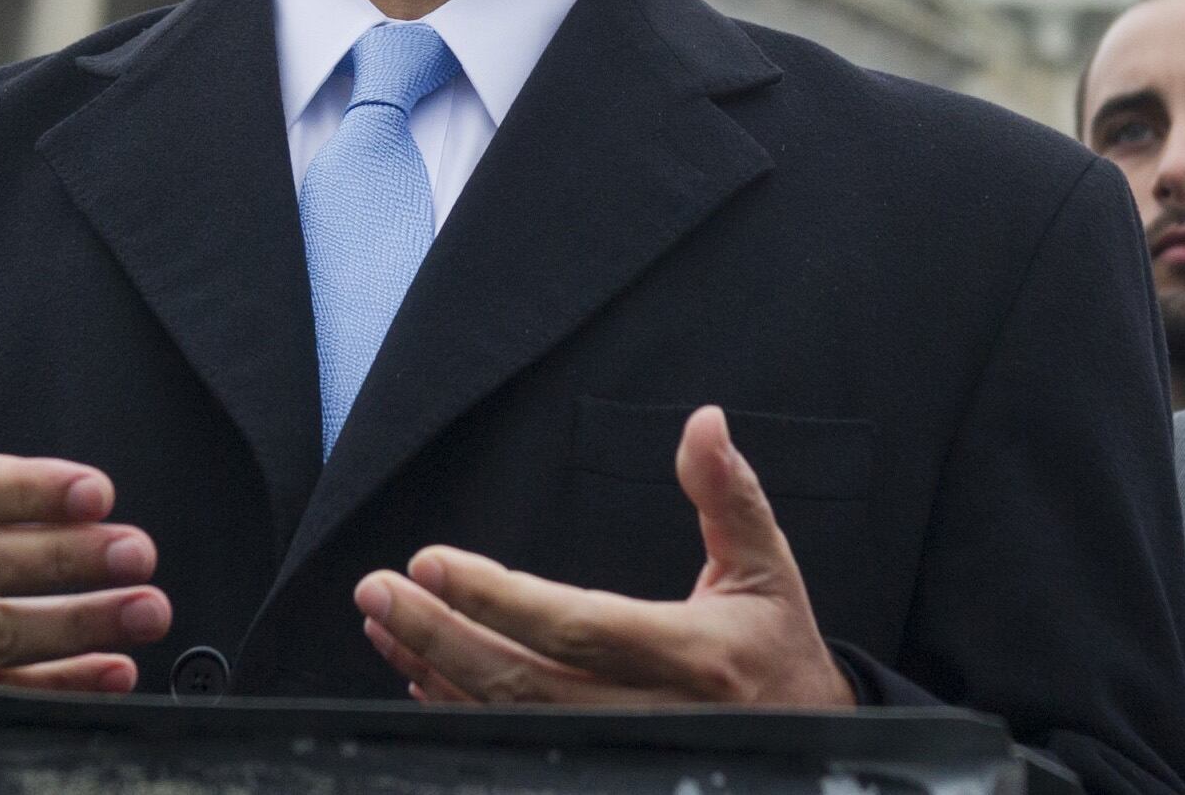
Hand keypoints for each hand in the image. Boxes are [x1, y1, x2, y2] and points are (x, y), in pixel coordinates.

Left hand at [354, 406, 854, 707]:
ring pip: (507, 719)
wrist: (808, 737)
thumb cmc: (775, 646)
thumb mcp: (766, 565)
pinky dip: (460, 711)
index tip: (431, 562)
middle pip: (520, 682)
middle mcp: (647, 713)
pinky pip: (515, 745)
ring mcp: (620, 750)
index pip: (574, 625)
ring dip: (434, 669)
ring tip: (383, 622)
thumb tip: (703, 423)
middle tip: (376, 591)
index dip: (496, 598)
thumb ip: (728, 493)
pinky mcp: (602, 766)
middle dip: (438, 634)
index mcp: (689, 656)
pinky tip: (420, 675)